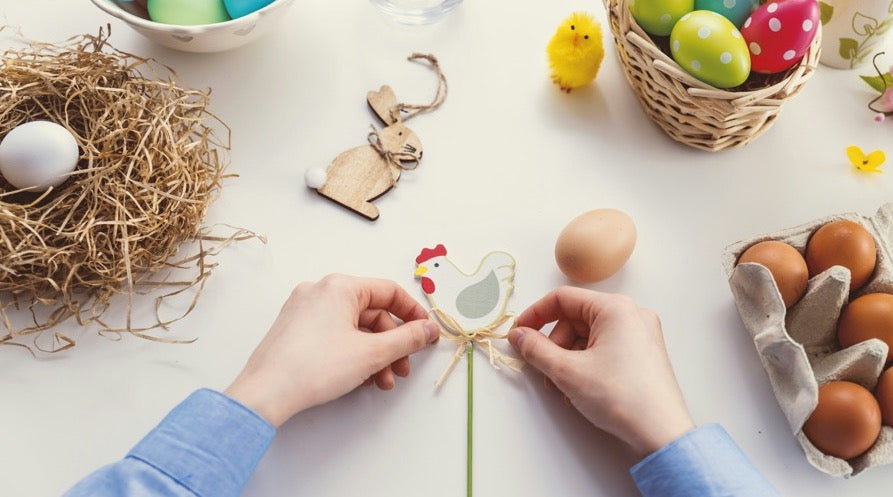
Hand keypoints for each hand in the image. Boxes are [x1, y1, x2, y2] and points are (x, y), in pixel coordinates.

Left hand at [225, 275, 438, 427]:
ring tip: (382, 381)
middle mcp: (320, 291)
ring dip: (374, 354)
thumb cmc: (314, 367)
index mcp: (339, 286)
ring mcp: (304, 310)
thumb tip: (427, 330)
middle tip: (403, 367)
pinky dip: (352, 353)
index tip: (425, 334)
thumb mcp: (372, 353)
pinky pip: (334, 335)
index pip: (389, 291)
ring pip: (353, 328)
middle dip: (392, 344)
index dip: (413, 314)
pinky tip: (360, 378)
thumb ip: (407, 339)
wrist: (266, 393)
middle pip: (372, 313)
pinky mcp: (295, 329)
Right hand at [508, 287, 693, 456]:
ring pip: (589, 336)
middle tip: (546, 371)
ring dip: (569, 359)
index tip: (518, 334)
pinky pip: (605, 348)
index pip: (563, 299)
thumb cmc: (621, 397)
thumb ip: (536, 349)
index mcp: (615, 308)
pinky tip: (583, 389)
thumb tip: (518, 336)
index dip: (535, 315)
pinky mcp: (644, 354)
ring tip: (565, 388)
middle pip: (575, 319)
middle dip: (555, 345)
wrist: (661, 433)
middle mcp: (631, 315)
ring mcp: (641, 334)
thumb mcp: (567, 371)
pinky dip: (587, 364)